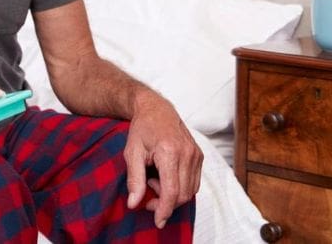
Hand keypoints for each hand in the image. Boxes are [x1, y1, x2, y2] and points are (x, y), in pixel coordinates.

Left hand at [123, 91, 202, 228]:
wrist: (156, 109)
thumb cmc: (142, 129)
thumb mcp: (131, 153)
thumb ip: (134, 179)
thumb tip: (134, 203)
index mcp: (170, 152)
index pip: (172, 191)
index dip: (165, 210)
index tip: (158, 221)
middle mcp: (187, 154)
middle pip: (182, 194)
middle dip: (165, 203)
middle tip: (147, 196)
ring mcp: (196, 155)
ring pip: (190, 191)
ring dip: (173, 195)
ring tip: (154, 181)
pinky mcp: (200, 156)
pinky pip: (194, 182)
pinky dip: (180, 187)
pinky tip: (165, 177)